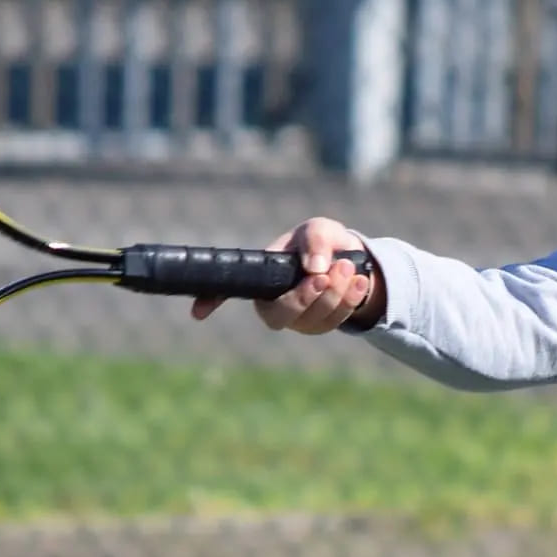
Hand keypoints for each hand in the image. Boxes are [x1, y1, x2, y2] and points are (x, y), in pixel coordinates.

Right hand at [188, 216, 382, 333]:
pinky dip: (349, 299)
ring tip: (347, 266)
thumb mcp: (318, 229)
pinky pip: (335, 320)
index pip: (229, 291)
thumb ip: (314, 239)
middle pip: (278, 316)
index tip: (197, 312)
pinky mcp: (321, 326)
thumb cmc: (320, 243)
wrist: (350, 260)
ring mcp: (297, 320)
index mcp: (262, 278)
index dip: (211, 301)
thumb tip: (315, 267)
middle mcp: (274, 303)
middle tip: (326, 273)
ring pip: (312, 319)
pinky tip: (359, 280)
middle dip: (304, 298)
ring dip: (334, 294)